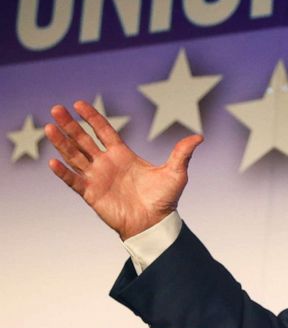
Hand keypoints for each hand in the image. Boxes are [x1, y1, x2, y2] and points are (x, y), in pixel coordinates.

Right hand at [45, 100, 202, 239]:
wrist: (155, 224)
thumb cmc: (165, 199)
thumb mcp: (176, 172)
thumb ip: (182, 153)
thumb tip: (199, 137)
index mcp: (123, 155)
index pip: (103, 131)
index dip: (91, 117)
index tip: (78, 103)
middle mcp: (107, 163)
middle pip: (83, 140)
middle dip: (70, 125)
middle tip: (56, 108)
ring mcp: (97, 178)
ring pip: (74, 156)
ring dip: (61, 143)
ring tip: (49, 127)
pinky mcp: (91, 194)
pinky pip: (73, 181)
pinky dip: (63, 172)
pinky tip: (53, 161)